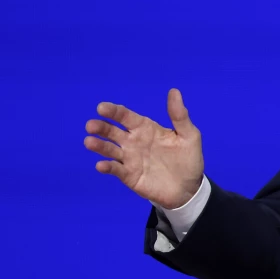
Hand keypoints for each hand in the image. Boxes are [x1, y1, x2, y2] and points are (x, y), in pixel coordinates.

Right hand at [84, 88, 204, 208]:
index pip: (126, 117)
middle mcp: (133, 142)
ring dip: (99, 146)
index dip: (114, 112)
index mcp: (145, 128)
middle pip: (112, 132)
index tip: (102, 108)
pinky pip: (116, 170)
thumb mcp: (189, 135)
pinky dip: (108, 167)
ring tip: (89, 142)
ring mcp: (130, 159)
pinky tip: (101, 165)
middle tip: (91, 125)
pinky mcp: (129, 175)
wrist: (190, 188)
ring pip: (110, 150)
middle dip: (101, 127)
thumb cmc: (188, 159)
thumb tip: (174, 91)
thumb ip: (179, 115)